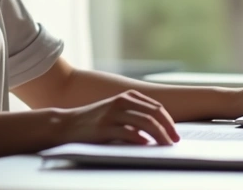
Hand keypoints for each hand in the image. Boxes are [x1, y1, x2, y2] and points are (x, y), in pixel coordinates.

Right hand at [56, 90, 180, 145]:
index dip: (169, 122)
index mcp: (127, 96)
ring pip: (145, 122)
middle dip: (168, 129)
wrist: (67, 124)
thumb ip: (134, 116)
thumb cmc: (94, 121)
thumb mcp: (116, 112)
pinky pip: (128, 132)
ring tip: (166, 146)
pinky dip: (140, 139)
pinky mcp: (104, 128)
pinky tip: (147, 145)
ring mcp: (112, 114)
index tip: (176, 135)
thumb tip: (159, 131)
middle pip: (154, 114)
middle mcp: (121, 102)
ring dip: (159, 135)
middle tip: (175, 142)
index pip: (156, 108)